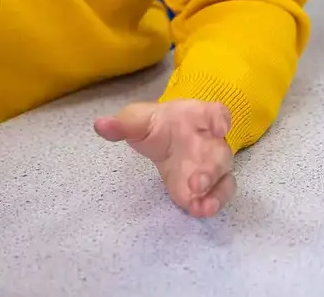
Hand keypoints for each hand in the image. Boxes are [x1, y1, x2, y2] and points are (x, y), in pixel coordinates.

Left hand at [94, 100, 234, 217]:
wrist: (163, 137)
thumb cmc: (157, 125)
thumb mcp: (137, 120)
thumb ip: (122, 124)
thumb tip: (99, 125)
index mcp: (197, 117)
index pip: (215, 112)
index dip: (220, 119)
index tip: (219, 127)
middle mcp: (211, 141)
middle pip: (220, 153)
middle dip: (212, 170)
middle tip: (197, 184)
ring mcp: (212, 166)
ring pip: (223, 179)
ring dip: (216, 194)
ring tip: (202, 208)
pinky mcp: (207, 187)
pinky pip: (216, 195)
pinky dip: (210, 204)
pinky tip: (197, 212)